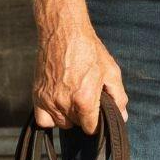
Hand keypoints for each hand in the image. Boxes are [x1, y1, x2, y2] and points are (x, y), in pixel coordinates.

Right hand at [32, 15, 127, 132]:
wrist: (64, 32)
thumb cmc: (89, 50)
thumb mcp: (111, 71)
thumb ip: (118, 97)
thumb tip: (122, 116)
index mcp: (84, 99)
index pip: (91, 128)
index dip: (97, 122)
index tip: (98, 113)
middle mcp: (64, 103)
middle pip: (76, 125)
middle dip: (84, 116)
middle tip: (87, 98)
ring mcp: (48, 100)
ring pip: (61, 123)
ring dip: (69, 116)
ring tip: (74, 98)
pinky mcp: (37, 95)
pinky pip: (44, 120)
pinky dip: (51, 116)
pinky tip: (59, 104)